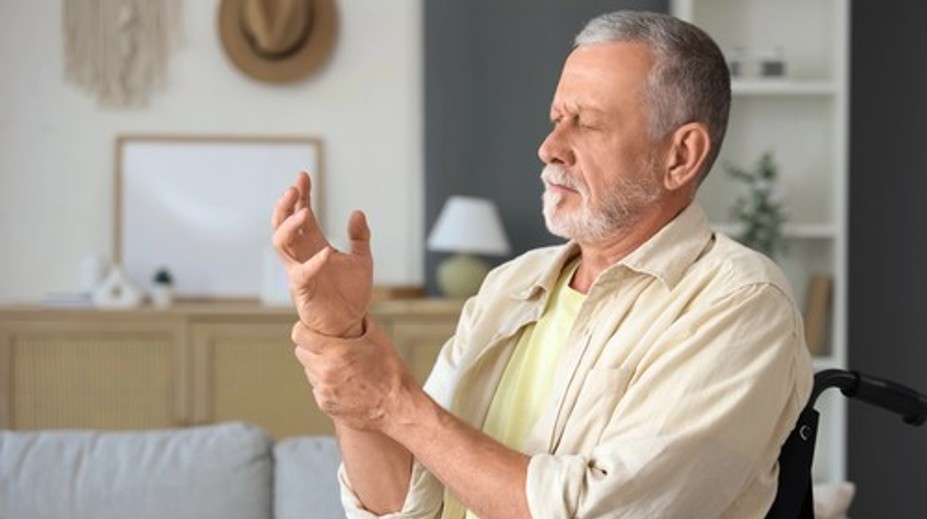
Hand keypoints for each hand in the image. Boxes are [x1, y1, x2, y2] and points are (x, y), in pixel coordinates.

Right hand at [272, 172, 372, 337]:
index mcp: (314, 244)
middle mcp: (302, 255)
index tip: (304, 175)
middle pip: (283, 224)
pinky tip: (327, 252)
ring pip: (281, 243)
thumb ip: (360, 237)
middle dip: (286, 205)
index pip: (302, 214)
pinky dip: (314, 262)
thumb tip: (357, 212)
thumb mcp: (361, 259)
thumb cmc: (351, 293)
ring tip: (304, 211)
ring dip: (289, 226)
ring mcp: (299, 270)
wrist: (349, 322)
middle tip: (294, 188)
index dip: (301, 195)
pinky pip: (301, 273)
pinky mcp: (303, 290)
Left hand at [292, 319, 414, 430]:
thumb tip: (353, 313)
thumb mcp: (378, 339)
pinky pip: (317, 389)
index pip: (299, 335)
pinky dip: (326, 385)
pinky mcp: (326, 405)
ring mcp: (324, 390)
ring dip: (319, 367)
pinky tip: (345, 384)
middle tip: (327, 348)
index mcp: (336, 352)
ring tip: (340, 367)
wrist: (398, 408)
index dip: (303, 330)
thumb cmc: (391, 373)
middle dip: (311, 348)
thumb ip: (361, 323)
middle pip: (300, 353)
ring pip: (309, 372)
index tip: (310, 330)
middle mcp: (325, 371)